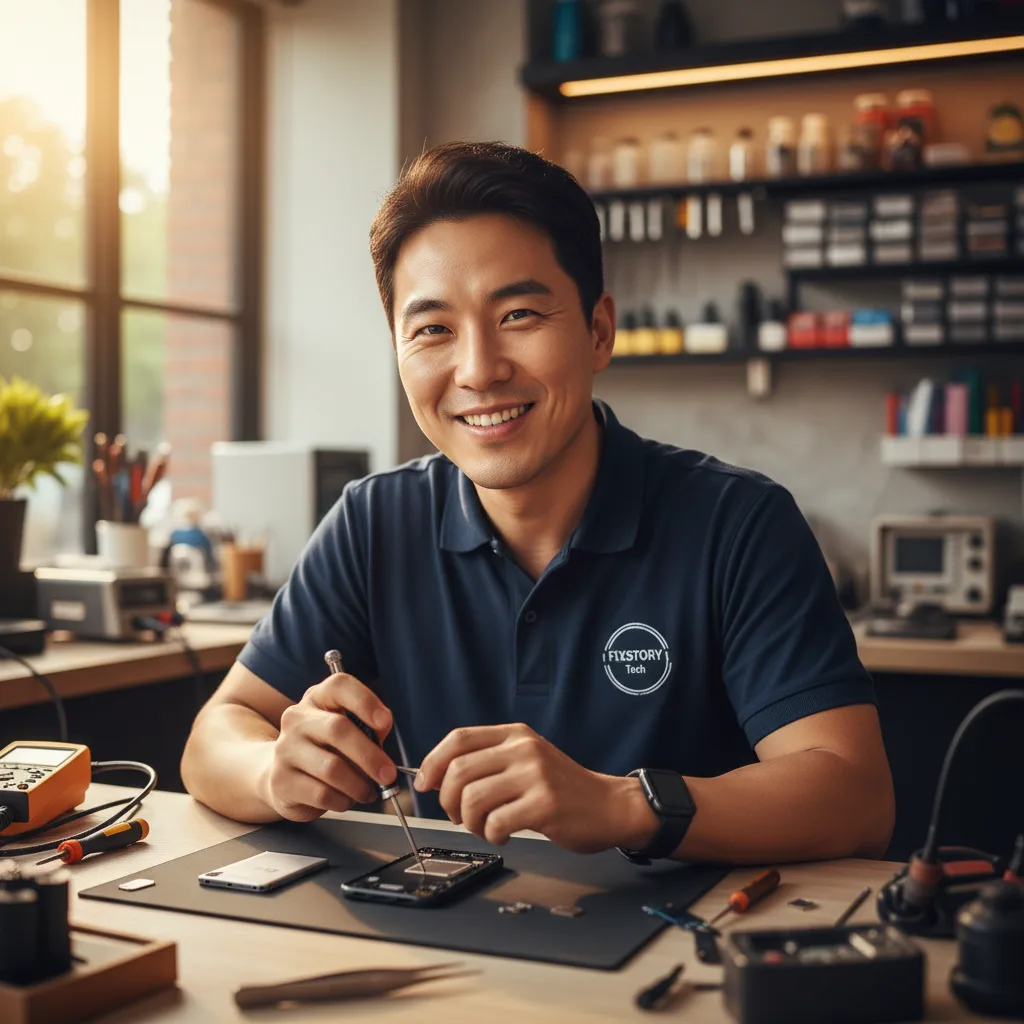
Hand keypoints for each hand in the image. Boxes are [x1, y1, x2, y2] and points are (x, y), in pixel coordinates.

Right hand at [261, 670, 396, 822]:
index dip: (365, 701)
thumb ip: (367, 727)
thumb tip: (383, 730)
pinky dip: (342, 800)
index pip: (339, 686)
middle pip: (338, 729)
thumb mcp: (347, 730)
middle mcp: (297, 718)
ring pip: (331, 768)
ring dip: (358, 784)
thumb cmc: (326, 749)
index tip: (385, 723)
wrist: (283, 776)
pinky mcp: (281, 781)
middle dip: (370, 755)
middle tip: (388, 774)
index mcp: (318, 698)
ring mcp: (285, 749)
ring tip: (369, 791)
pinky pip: (321, 794)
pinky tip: (347, 799)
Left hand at [414, 724, 658, 853]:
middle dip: (449, 801)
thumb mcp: (526, 760)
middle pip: (458, 771)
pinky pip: (495, 823)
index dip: (433, 762)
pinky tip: (505, 835)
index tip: (425, 784)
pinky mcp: (544, 804)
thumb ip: (488, 762)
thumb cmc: (562, 789)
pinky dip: (491, 836)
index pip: (458, 739)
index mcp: (515, 735)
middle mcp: (523, 749)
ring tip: (486, 827)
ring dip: (470, 822)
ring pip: (472, 799)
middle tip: (461, 816)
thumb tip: (435, 778)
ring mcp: (535, 775)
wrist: (609, 805)